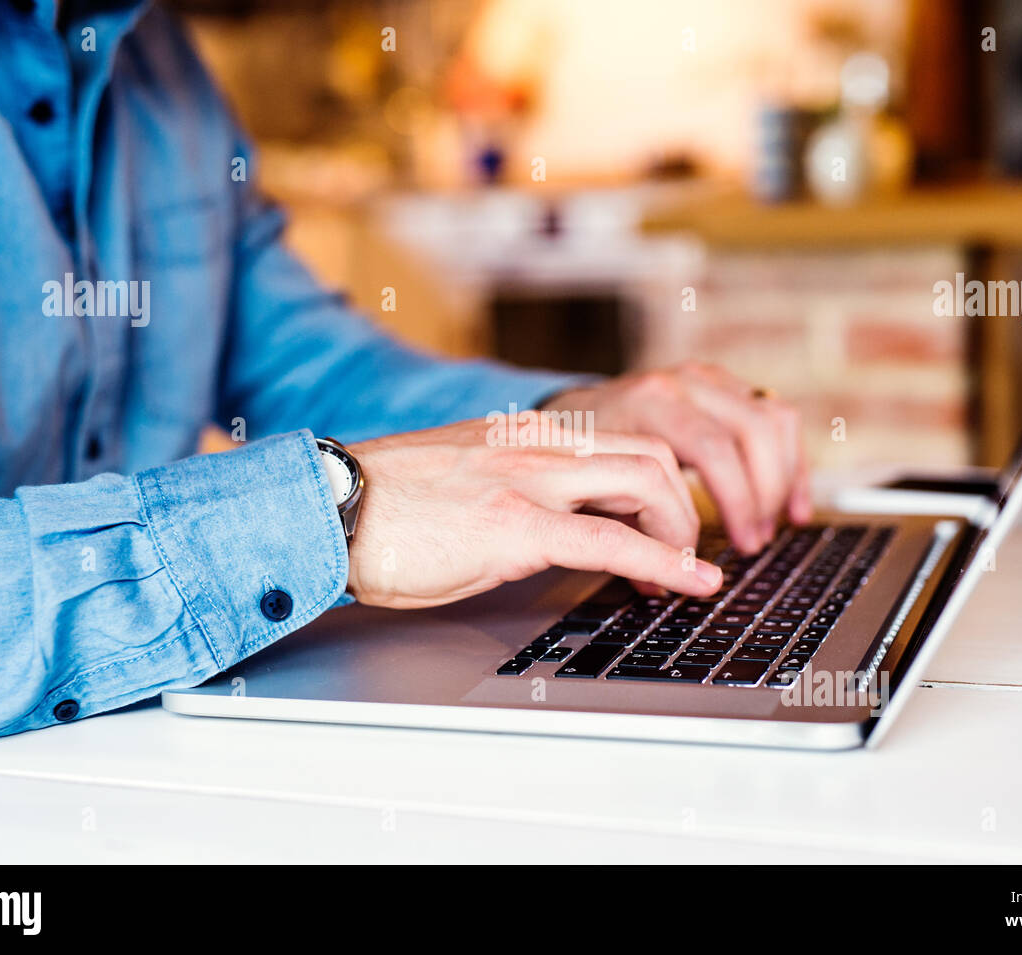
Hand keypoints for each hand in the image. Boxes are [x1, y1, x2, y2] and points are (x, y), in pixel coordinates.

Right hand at [344, 419, 722, 608]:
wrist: (330, 509)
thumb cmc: (385, 507)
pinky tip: (691, 581)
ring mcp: (527, 480)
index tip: (667, 525)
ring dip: (681, 529)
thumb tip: (553, 522)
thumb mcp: (465, 482)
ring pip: (647, 479)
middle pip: (652, 453)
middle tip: (682, 552)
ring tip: (684, 572)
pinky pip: (610, 538)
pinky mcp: (515, 525)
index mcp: (524, 434)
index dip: (661, 486)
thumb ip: (515, 487)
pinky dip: (665, 559)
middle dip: (684, 506)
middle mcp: (535, 445)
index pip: (623, 440)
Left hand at [541, 362, 811, 552]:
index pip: (713, 449)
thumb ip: (626, 524)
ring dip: (781, 480)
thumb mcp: (591, 484)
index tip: (737, 547)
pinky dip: (790, 464)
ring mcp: (707, 380)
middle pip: (751, 433)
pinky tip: (793, 507)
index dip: (734, 502)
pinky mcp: (725, 387)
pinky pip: (778, 417)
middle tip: (752, 543)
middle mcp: (683, 383)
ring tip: (769, 528)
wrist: (573, 413)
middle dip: (759, 496)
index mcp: (650, 402)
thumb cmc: (580, 456)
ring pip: (774, 420)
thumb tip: (660, 583)